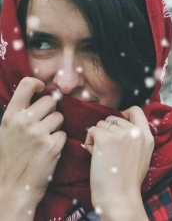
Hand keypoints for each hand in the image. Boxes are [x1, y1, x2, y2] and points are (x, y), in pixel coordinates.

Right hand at [0, 77, 66, 207]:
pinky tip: (48, 151)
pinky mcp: (52, 145)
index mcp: (10, 116)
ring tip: (44, 140)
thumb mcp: (6, 132)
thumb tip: (41, 96)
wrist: (10, 189)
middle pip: (51, 101)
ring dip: (56, 127)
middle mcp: (24, 121)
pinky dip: (59, 141)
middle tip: (43, 125)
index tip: (43, 89)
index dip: (38, 83)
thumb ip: (21, 114)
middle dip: (51, 111)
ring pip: (60, 117)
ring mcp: (39, 133)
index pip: (26, 85)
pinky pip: (63, 134)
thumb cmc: (9, 160)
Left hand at [84, 106, 153, 213]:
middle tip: (108, 149)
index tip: (117, 123)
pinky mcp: (105, 138)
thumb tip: (120, 125)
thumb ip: (137, 137)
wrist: (120, 197)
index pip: (136, 110)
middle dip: (107, 129)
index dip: (124, 113)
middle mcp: (135, 131)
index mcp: (147, 136)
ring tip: (102, 154)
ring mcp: (120, 133)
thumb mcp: (143, 154)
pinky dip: (89, 141)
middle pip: (114, 118)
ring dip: (98, 136)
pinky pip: (91, 130)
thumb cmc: (129, 180)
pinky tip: (94, 154)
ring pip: (101, 124)